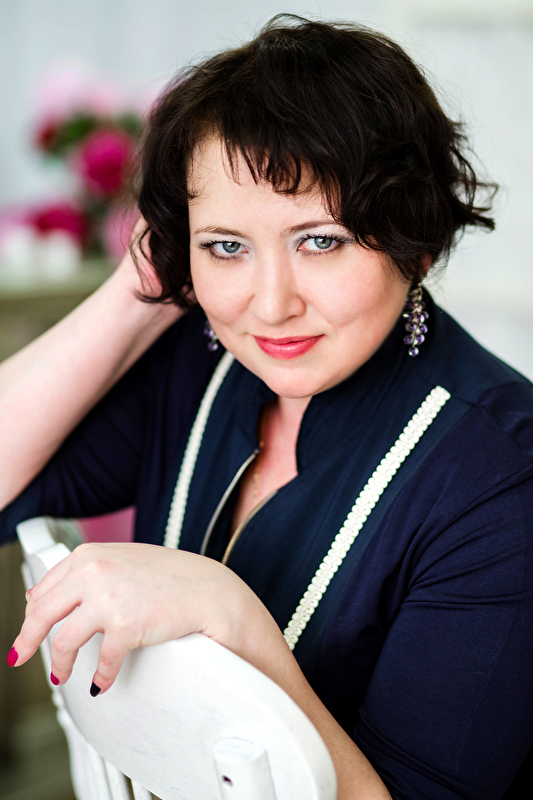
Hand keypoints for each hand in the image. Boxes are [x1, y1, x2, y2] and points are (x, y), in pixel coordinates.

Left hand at [11, 543, 257, 693]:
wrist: (208, 589)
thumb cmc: (171, 576)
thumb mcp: (121, 560)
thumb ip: (87, 573)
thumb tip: (49, 598)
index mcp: (89, 555)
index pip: (43, 588)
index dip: (32, 615)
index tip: (28, 629)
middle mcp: (94, 573)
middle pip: (41, 614)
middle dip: (28, 641)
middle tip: (22, 655)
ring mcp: (108, 599)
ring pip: (63, 642)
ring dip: (60, 665)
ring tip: (62, 675)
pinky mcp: (126, 627)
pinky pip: (102, 662)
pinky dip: (100, 677)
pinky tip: (101, 682)